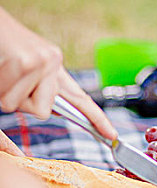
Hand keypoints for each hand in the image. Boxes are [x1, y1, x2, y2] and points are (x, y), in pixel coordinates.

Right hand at [0, 8, 116, 155]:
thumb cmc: (6, 50)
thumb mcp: (30, 70)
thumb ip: (43, 90)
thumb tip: (50, 110)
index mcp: (56, 69)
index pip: (82, 100)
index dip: (99, 120)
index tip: (113, 136)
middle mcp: (54, 65)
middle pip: (43, 111)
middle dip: (23, 103)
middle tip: (11, 81)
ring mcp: (42, 64)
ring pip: (20, 105)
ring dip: (6, 94)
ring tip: (4, 72)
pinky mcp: (27, 63)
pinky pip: (8, 96)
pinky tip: (1, 67)